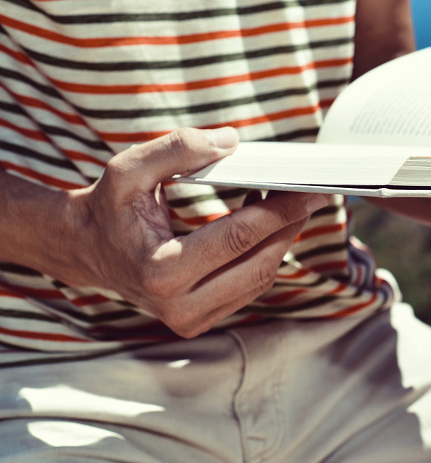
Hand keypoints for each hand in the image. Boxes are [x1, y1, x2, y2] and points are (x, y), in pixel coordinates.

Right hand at [58, 128, 325, 336]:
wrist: (87, 250)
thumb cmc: (109, 208)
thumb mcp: (129, 169)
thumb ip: (177, 148)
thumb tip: (231, 141)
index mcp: (161, 272)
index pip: (239, 238)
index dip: (280, 210)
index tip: (308, 189)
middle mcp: (179, 307)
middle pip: (260, 262)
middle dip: (290, 225)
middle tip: (311, 193)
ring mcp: (192, 321)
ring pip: (261, 278)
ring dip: (281, 239)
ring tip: (288, 202)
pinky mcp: (202, 321)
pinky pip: (251, 286)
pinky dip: (266, 254)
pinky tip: (268, 224)